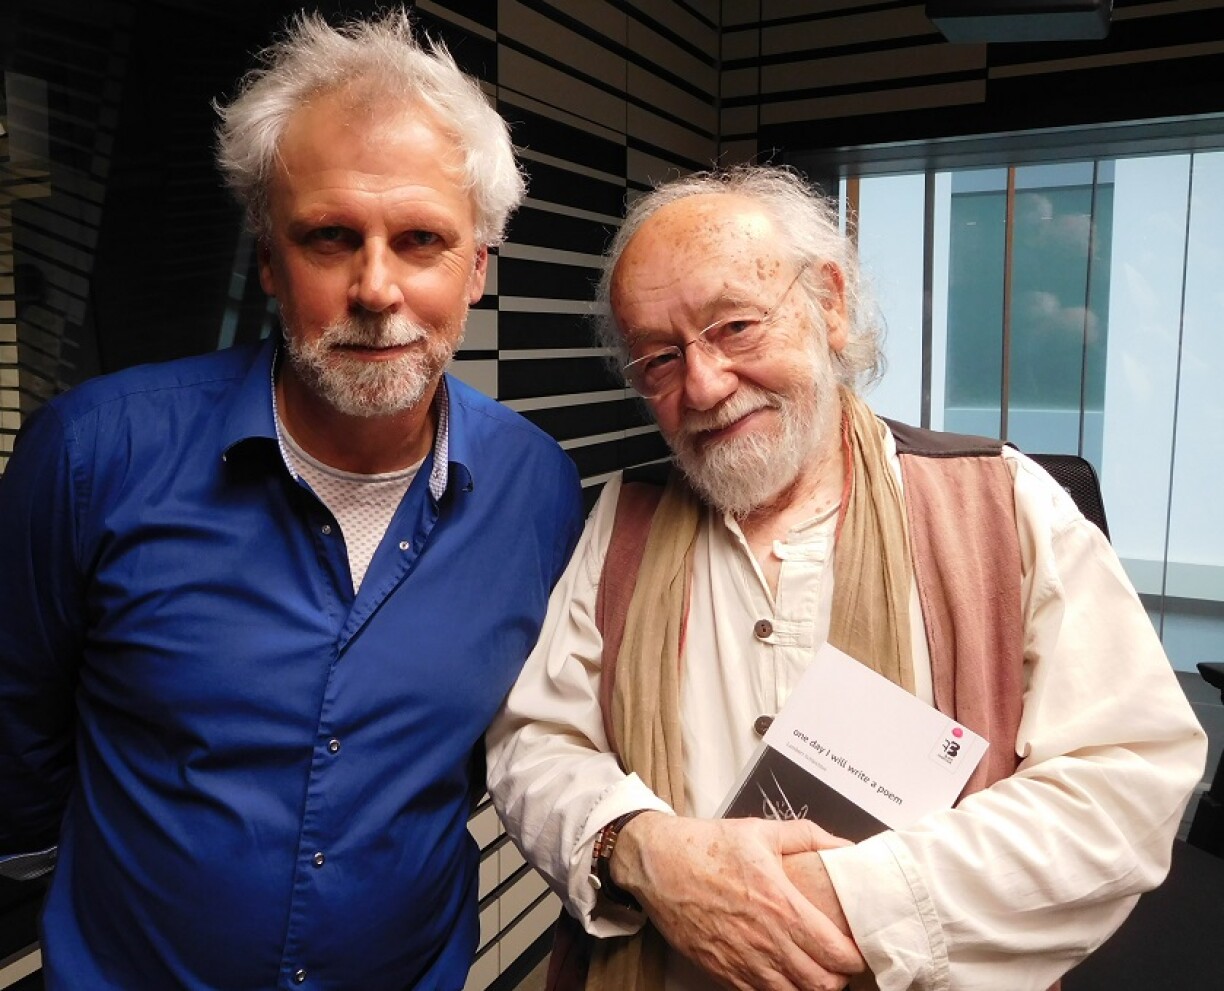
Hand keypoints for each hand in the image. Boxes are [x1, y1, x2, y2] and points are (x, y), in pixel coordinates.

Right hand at [611, 813, 865, 990]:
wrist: (658, 864)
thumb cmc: (706, 847)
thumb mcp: (762, 831)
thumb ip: (809, 836)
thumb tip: (844, 846)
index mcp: (780, 905)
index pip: (835, 952)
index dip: (854, 957)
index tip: (857, 948)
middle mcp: (765, 939)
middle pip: (820, 984)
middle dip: (838, 978)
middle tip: (839, 963)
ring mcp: (742, 960)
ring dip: (809, 988)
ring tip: (813, 971)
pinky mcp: (721, 971)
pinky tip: (781, 976)